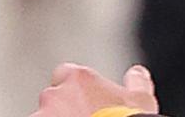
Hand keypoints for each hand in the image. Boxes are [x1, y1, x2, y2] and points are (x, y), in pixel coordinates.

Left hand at [32, 64, 158, 116]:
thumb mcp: (141, 99)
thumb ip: (136, 82)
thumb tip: (138, 73)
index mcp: (79, 78)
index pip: (66, 73)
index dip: (76, 87)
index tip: (85, 97)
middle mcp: (55, 94)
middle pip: (54, 97)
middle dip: (65, 108)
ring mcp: (43, 116)